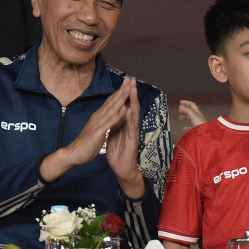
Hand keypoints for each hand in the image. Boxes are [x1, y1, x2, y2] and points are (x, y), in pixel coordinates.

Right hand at [63, 77, 134, 167]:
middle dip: (122, 90)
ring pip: (112, 109)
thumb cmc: (85, 144)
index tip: (127, 83)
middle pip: (112, 101)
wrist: (73, 154)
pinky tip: (124, 109)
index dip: (119, 92)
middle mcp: (98, 117)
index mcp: (98, 117)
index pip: (110, 101)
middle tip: (130, 79)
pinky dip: (117, 115)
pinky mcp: (98, 132)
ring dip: (121, 98)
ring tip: (129, 89)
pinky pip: (109, 123)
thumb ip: (102, 122)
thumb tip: (108, 115)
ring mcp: (98, 124)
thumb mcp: (96, 130)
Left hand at [105, 78, 144, 197]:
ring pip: (134, 115)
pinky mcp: (132, 142)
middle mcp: (131, 127)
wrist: (122, 169)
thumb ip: (115, 124)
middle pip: (132, 107)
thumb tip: (114, 113)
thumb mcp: (114, 135)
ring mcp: (133, 134)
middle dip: (131, 93)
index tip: (125, 81)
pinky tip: (129, 110)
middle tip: (131, 79)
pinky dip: (130, 119)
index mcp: (125, 124)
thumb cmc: (119, 153)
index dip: (125, 94)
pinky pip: (131, 129)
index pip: (126, 106)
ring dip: (133, 102)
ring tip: (132, 89)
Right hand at [178, 99, 206, 131]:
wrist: (206, 133)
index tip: (180, 102)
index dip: (186, 102)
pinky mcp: (197, 129)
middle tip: (179, 109)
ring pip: (190, 118)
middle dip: (185, 109)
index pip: (192, 105)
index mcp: (197, 112)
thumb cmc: (200, 124)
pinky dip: (186, 127)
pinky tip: (184, 128)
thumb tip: (181, 106)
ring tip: (180, 117)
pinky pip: (190, 127)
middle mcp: (198, 116)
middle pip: (191, 111)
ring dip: (185, 117)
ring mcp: (197, 122)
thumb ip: (187, 110)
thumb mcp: (193, 116)